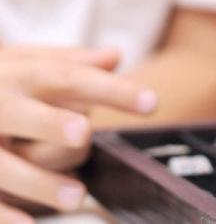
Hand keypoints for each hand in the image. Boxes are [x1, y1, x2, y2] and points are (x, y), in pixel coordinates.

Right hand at [0, 47, 156, 221]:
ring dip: (39, 182)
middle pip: (23, 114)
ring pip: (4, 165)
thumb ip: (68, 62)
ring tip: (77, 196)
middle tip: (82, 133)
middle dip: (49, 123)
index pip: (68, 77)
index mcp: (16, 74)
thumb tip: (114, 55)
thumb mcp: (23, 64)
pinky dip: (6, 214)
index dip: (110, 89)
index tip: (153, 102)